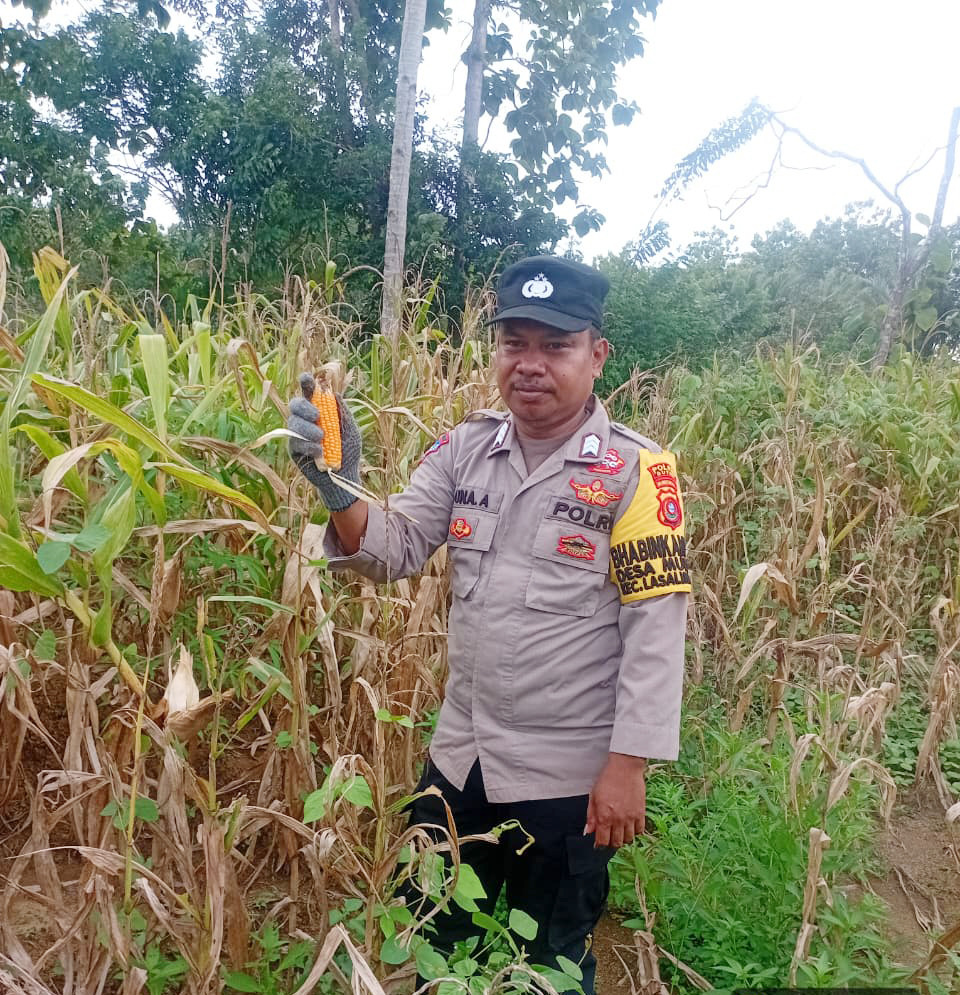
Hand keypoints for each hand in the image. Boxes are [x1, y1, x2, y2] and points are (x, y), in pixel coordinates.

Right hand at [288, 372, 362, 510]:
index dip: (306, 384)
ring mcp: (297, 435)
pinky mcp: (294, 451)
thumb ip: (343, 414)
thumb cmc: (349, 450)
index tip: (306, 378)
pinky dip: (308, 445)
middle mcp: (305, 420)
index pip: (309, 393)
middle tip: (317, 415)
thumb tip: (335, 395)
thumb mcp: (351, 430)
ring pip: (293, 424)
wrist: (345, 475)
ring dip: (307, 429)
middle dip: (304, 407)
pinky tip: (319, 450)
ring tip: (321, 437)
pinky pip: (295, 443)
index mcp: (319, 410)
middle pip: (295, 404)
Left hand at [584, 753, 645, 847]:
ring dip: (623, 838)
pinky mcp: (641, 813)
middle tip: (609, 837)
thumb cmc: (607, 779)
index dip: (599, 845)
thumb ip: (591, 815)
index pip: (602, 841)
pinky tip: (630, 825)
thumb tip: (588, 831)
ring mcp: (631, 817)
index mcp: (604, 816)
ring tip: (619, 831)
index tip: (599, 843)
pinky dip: (635, 831)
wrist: (625, 767)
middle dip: (611, 843)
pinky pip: (640, 831)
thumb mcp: (594, 796)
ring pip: (628, 839)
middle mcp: (618, 820)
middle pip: (616, 843)